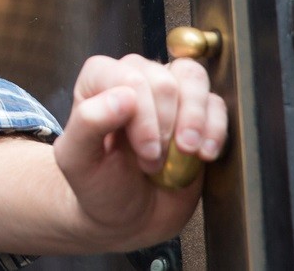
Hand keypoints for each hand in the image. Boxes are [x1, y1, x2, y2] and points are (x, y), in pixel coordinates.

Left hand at [53, 53, 227, 249]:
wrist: (129, 218)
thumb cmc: (99, 186)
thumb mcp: (78, 161)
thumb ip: (87, 123)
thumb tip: (123, 97)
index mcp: (99, 80)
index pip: (130, 76)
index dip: (143, 114)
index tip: (144, 151)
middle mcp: (135, 78)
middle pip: (163, 79)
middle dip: (165, 125)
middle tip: (154, 159)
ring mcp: (169, 94)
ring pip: (193, 77)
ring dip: (195, 118)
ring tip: (188, 151)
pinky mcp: (197, 114)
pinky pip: (216, 103)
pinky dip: (216, 128)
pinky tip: (205, 154)